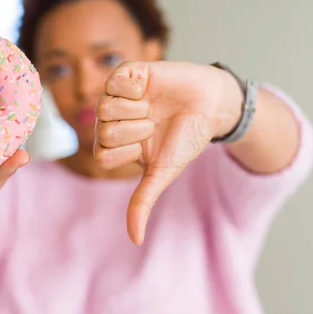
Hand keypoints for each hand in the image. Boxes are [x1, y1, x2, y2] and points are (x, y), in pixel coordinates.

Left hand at [94, 61, 241, 244]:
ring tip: (151, 106)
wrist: (210, 105)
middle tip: (153, 122)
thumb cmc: (185, 138)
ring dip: (137, 110)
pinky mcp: (125, 73)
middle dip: (136, 130)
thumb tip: (135, 240)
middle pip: (103, 132)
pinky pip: (114, 82)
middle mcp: (110, 120)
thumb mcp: (162, 172)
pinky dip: (136, 88)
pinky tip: (148, 88)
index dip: (130, 150)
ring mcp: (115, 96)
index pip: (102, 155)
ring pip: (105, 108)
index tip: (149, 143)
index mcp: (114, 145)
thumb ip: (142, 202)